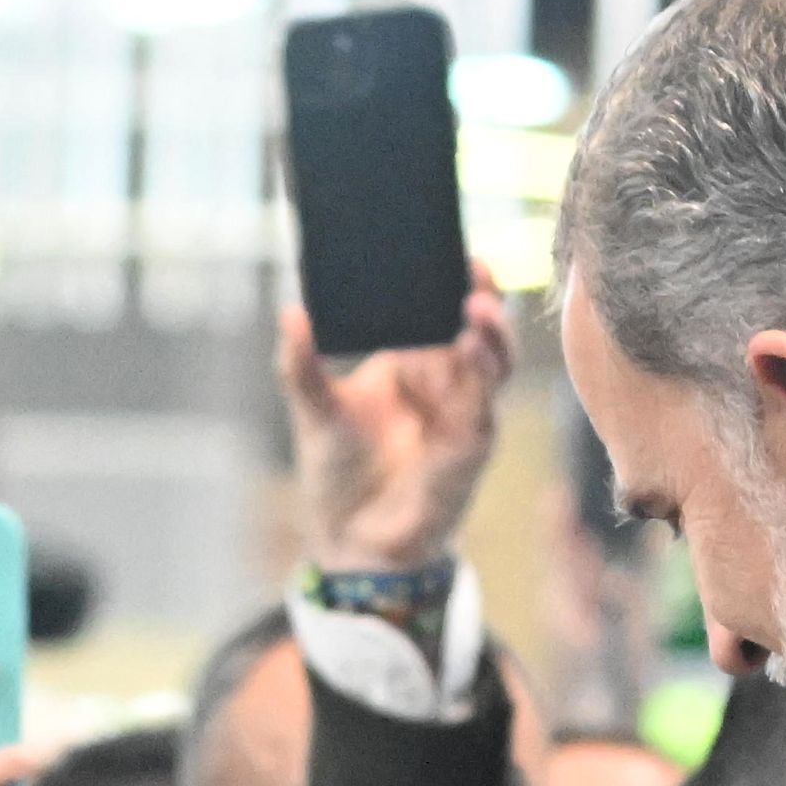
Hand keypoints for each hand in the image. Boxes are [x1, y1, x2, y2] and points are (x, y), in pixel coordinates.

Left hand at [278, 285, 514, 573]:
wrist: (349, 538)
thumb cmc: (338, 470)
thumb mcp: (313, 408)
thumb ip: (301, 365)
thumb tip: (292, 313)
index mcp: (413, 360)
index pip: (440, 308)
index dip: (452, 279)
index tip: (452, 247)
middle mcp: (445, 380)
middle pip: (477, 326)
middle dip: (481, 295)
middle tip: (474, 266)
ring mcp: (464, 411)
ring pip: (493, 360)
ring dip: (491, 332)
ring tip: (478, 305)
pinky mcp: (471, 446)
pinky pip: (484, 405)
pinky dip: (482, 378)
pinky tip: (472, 353)